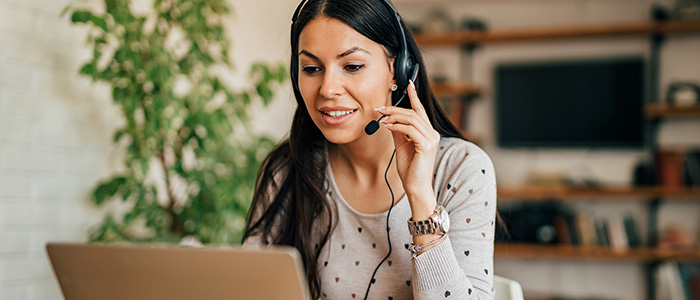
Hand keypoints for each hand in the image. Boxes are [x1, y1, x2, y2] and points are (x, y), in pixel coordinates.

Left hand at [376, 80, 440, 207]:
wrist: (415, 187)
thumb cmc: (410, 170)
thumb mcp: (401, 146)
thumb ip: (398, 132)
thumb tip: (389, 120)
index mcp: (428, 133)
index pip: (420, 111)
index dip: (414, 96)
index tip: (408, 84)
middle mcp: (432, 133)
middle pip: (413, 113)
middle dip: (395, 108)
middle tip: (379, 108)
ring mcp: (431, 139)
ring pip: (411, 119)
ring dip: (393, 116)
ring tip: (381, 118)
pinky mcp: (426, 145)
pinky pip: (410, 129)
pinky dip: (397, 126)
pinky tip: (387, 126)